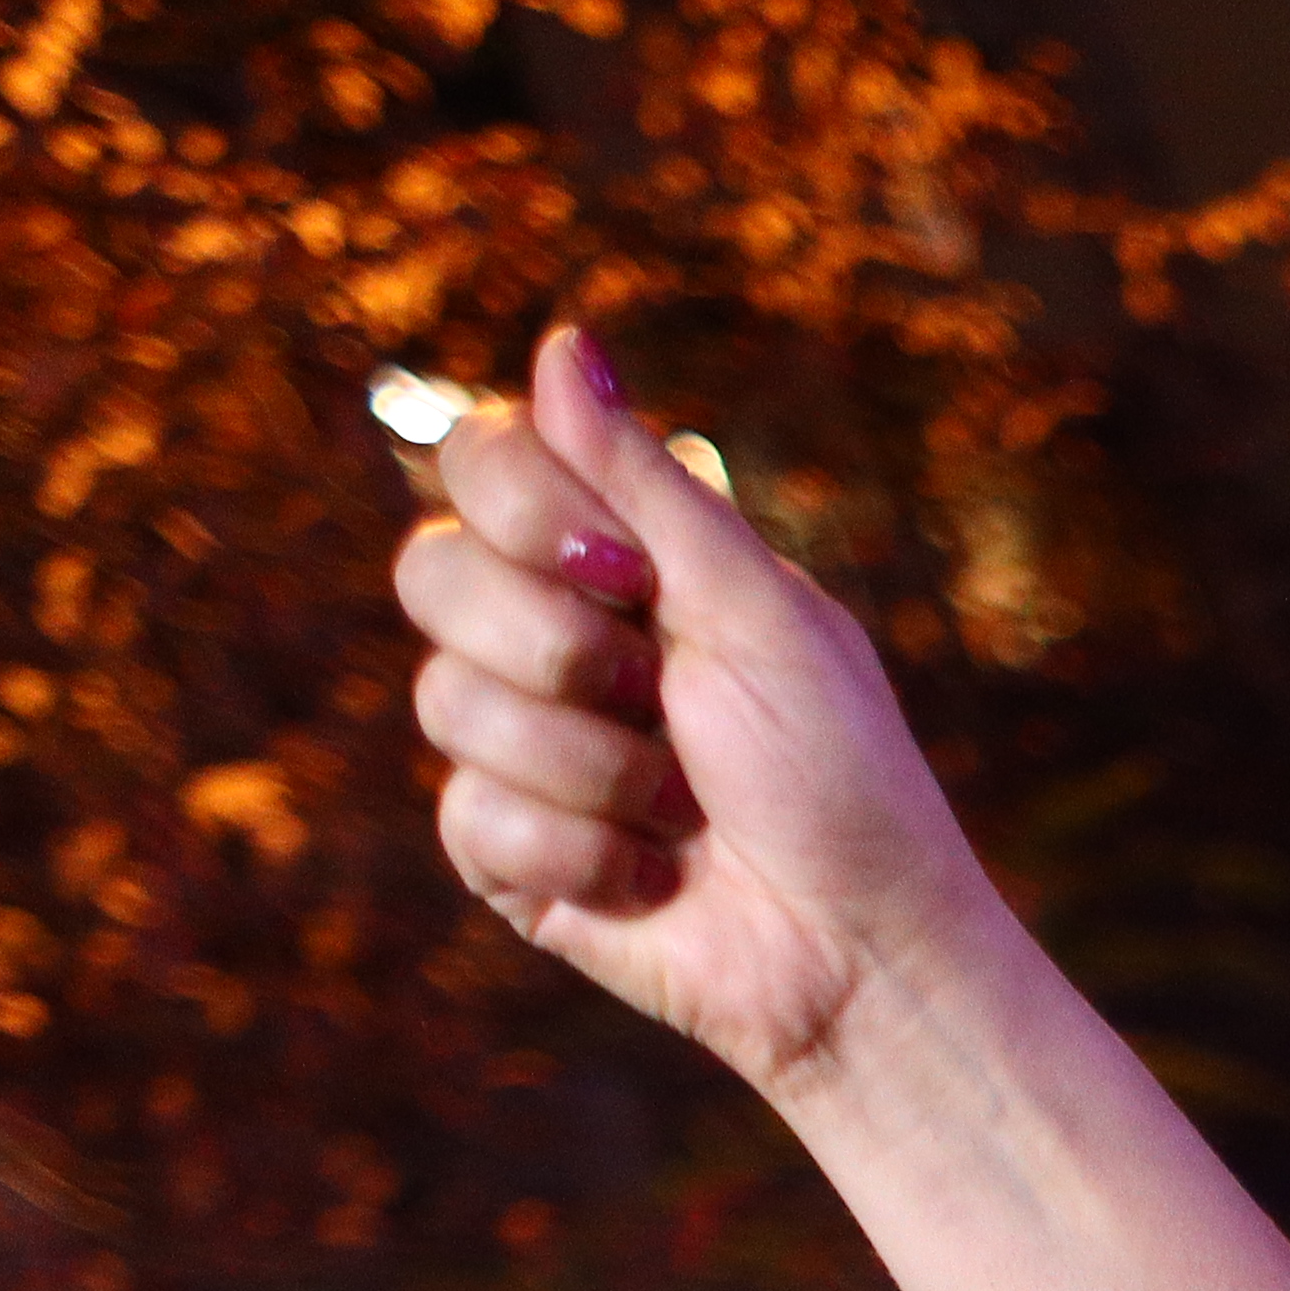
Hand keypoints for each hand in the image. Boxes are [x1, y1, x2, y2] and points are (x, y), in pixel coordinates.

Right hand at [397, 321, 1005, 1094]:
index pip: (481, 461)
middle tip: (659, 697)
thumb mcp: (759, 610)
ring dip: (590, 766)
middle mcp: (553, 635)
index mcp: (619, 559)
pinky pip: (467, 816)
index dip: (531, 515)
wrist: (860, 953)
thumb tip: (563, 337)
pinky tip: (651, 877)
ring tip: (680, 807)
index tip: (633, 581)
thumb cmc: (840, 775)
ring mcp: (520, 743)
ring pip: (444, 700)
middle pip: (429, 571)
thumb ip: (649, 484)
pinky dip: (578, 850)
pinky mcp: (505, 851)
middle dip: (556, 647)